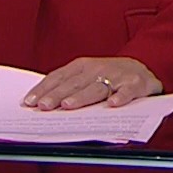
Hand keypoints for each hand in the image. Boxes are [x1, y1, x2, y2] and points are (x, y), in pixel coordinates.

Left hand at [20, 56, 160, 110]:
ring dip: (82, 97)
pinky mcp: (136, 83)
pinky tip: (113, 104)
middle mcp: (98, 69)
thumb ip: (68, 86)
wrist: (143, 68)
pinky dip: (121, 97)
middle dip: (57, 95)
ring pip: (97, 88)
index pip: (59, 77)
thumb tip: (40, 102)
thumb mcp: (87, 75)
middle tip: (44, 106)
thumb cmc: (109, 76)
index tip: (29, 102)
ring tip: (68, 106)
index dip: (43, 89)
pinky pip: (128, 91)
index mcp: (82, 66)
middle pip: (74, 83)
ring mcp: (117, 75)